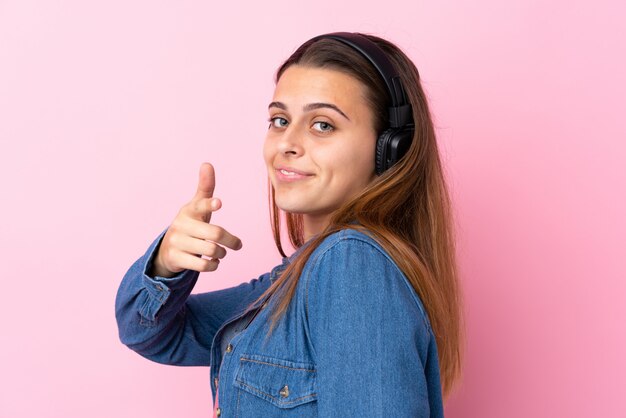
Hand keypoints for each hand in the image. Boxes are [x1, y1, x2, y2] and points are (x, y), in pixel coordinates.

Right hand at [152, 162, 242, 277]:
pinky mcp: (176, 259)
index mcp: (190, 210)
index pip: (200, 205)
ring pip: (211, 250)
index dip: (210, 204)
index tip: (219, 203)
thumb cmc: (191, 224)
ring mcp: (177, 242)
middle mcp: (182, 225)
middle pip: (215, 233)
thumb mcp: (197, 206)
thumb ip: (205, 187)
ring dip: (222, 253)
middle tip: (237, 245)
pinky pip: (202, 266)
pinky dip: (213, 265)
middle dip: (231, 241)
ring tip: (221, 253)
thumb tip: (207, 163)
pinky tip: (214, 262)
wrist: (167, 248)